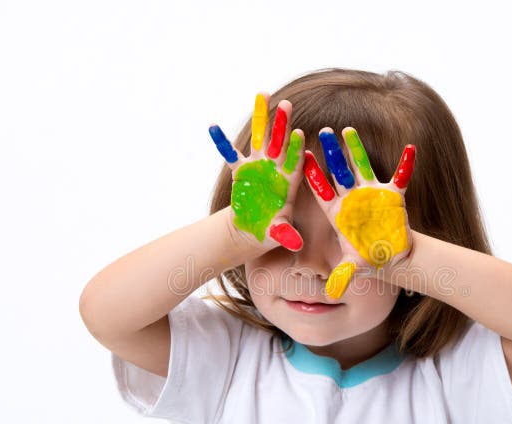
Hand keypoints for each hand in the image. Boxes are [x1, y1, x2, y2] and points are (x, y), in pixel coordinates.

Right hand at [209, 93, 305, 251]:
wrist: (250, 232)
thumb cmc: (268, 234)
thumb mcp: (277, 235)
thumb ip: (285, 235)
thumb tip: (296, 243)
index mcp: (287, 183)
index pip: (293, 163)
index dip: (295, 150)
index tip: (299, 134)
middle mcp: (275, 170)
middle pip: (280, 143)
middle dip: (282, 124)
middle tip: (286, 103)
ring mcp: (258, 167)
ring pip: (261, 138)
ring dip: (262, 117)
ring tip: (262, 93)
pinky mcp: (241, 171)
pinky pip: (230, 154)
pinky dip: (221, 142)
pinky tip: (212, 126)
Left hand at [304, 127, 415, 299]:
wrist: (391, 256)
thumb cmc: (369, 259)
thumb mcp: (355, 267)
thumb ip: (344, 275)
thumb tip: (333, 293)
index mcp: (338, 212)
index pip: (321, 190)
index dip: (313, 175)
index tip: (302, 157)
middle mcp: (352, 198)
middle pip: (339, 171)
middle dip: (331, 152)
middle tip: (322, 131)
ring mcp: (372, 194)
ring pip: (362, 165)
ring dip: (356, 149)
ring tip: (349, 130)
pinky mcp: (394, 195)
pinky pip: (402, 175)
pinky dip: (407, 163)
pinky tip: (411, 148)